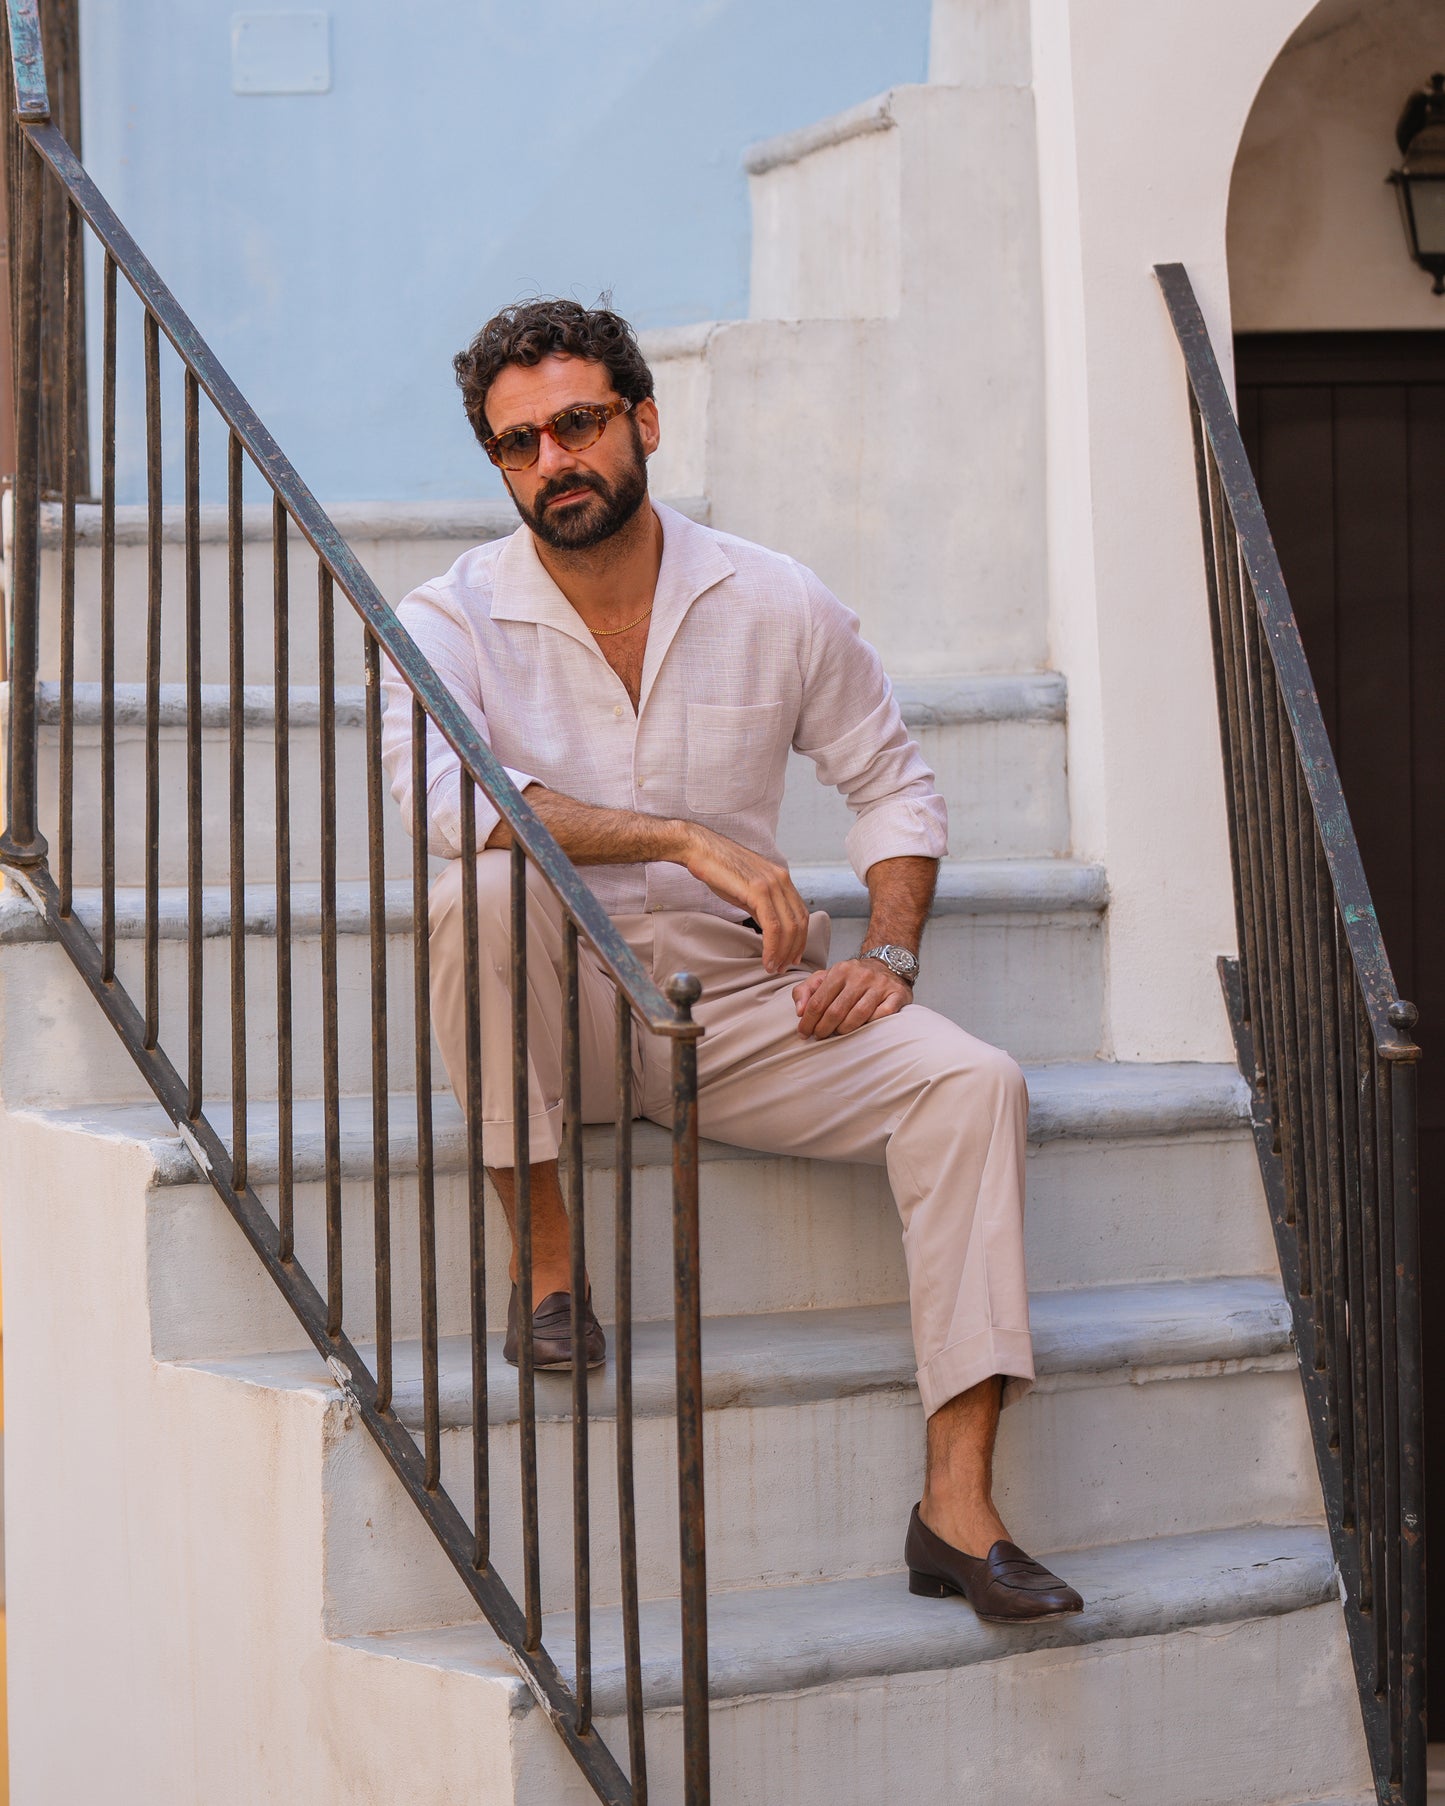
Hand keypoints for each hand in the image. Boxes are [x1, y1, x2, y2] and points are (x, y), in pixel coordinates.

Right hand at [680, 823, 809, 973]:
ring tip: (774, 967)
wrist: (700, 849)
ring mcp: (771, 884)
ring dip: (783, 952)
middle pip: (799, 922)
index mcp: (782, 878)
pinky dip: (772, 947)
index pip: (800, 913)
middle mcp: (782, 879)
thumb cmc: (719, 868)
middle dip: (794, 949)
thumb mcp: (747, 887)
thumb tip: (769, 928)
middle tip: (783, 967)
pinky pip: (773, 926)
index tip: (792, 956)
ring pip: (788, 927)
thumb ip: (762, 905)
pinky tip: (767, 958)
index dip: (799, 939)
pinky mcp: (758, 891)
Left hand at [792, 956, 911, 1039]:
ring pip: (858, 1015)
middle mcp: (860, 976)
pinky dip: (869, 1025)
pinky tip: (862, 1029)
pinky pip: (881, 1015)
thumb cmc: (853, 977)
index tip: (804, 1033)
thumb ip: (806, 990)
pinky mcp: (896, 994)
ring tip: (837, 1034)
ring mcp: (880, 985)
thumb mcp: (826, 977)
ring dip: (844, 1030)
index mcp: (840, 970)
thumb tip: (800, 1011)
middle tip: (819, 1036)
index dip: (808, 1021)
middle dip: (824, 1028)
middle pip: (836, 1011)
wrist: (888, 964)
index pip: (818, 1001)